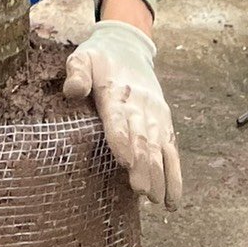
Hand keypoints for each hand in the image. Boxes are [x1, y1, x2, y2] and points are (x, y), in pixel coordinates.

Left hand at [64, 21, 182, 208]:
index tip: (125, 161)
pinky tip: (173, 199)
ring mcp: (155, 115)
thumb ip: (77, 72)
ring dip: (161, 174)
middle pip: (142, 138)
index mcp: (116, 92)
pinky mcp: (165, 122)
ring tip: (158, 200)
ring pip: (160, 147)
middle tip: (142, 190)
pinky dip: (175, 174)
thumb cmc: (100, 58)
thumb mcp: (83, 57)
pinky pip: (172, 150)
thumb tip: (72, 91)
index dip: (122, 139)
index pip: (118, 117)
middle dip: (144, 165)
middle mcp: (139, 105)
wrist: (128, 46)